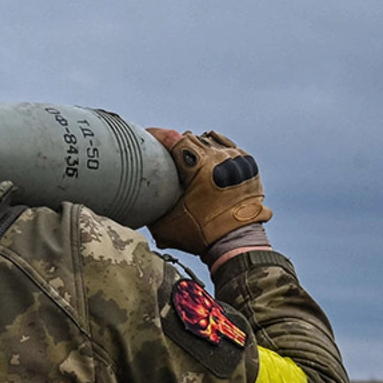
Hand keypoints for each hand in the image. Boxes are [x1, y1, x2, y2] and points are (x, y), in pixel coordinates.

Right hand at [145, 129, 271, 254]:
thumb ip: (149, 207)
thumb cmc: (202, 235)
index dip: (158, 136)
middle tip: (167, 155)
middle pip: (192, 138)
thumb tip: (134, 202)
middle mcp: (221, 158)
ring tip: (189, 159)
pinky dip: (218, 154)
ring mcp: (238, 161)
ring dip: (199, 147)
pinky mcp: (248, 168)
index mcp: (200, 166)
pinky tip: (210, 163)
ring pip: (212, 141)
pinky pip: (230, 150)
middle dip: (178, 144)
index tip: (149, 137)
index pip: (174, 138)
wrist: (236, 246)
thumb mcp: (165, 223)